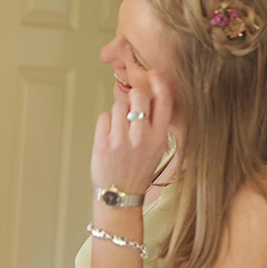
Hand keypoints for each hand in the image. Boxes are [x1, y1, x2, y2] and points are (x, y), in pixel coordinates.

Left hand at [91, 71, 172, 195]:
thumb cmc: (138, 168)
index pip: (164, 102)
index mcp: (159, 138)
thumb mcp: (157, 148)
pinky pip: (103, 117)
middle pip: (137, 97)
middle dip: (133, 97)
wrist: (120, 193)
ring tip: (120, 129)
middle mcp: (142, 138)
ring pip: (118, 105)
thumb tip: (149, 96)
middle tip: (131, 108)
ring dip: (117, 113)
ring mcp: (121, 141)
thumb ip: (155, 124)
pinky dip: (105, 123)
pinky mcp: (103, 144)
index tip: (154, 74)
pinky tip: (110, 135)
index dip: (160, 84)